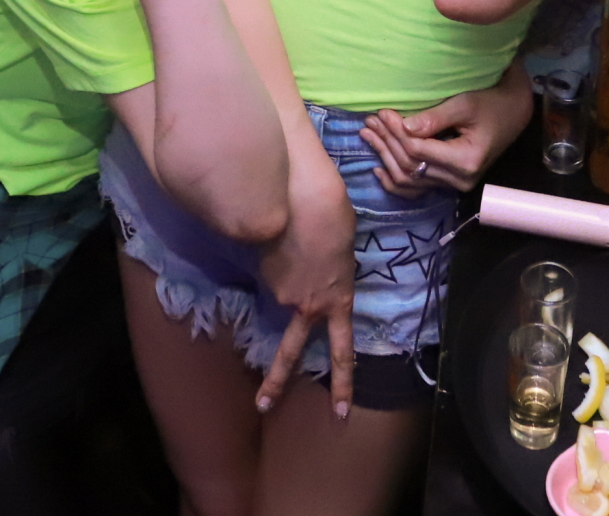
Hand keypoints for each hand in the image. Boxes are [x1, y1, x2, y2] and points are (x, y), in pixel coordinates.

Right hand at [255, 160, 357, 418]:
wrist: (302, 197)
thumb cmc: (335, 218)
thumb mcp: (346, 251)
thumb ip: (335, 271)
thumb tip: (317, 272)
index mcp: (339, 301)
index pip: (341, 351)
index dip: (342, 383)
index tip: (340, 412)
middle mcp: (307, 305)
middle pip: (290, 352)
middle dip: (275, 382)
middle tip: (263, 405)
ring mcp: (281, 292)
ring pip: (284, 291)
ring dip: (289, 271)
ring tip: (298, 240)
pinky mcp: (262, 274)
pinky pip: (272, 271)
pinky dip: (277, 258)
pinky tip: (283, 236)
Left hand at [360, 62, 533, 193]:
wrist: (512, 114)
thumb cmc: (491, 103)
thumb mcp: (465, 104)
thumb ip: (435, 117)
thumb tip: (404, 126)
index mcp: (466, 161)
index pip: (418, 151)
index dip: (396, 132)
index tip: (382, 112)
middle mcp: (460, 180)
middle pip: (411, 166)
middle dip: (387, 142)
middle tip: (370, 121)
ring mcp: (455, 185)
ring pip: (410, 179)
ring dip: (386, 158)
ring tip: (368, 135)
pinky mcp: (449, 183)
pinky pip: (417, 189)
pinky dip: (396, 180)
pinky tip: (378, 168)